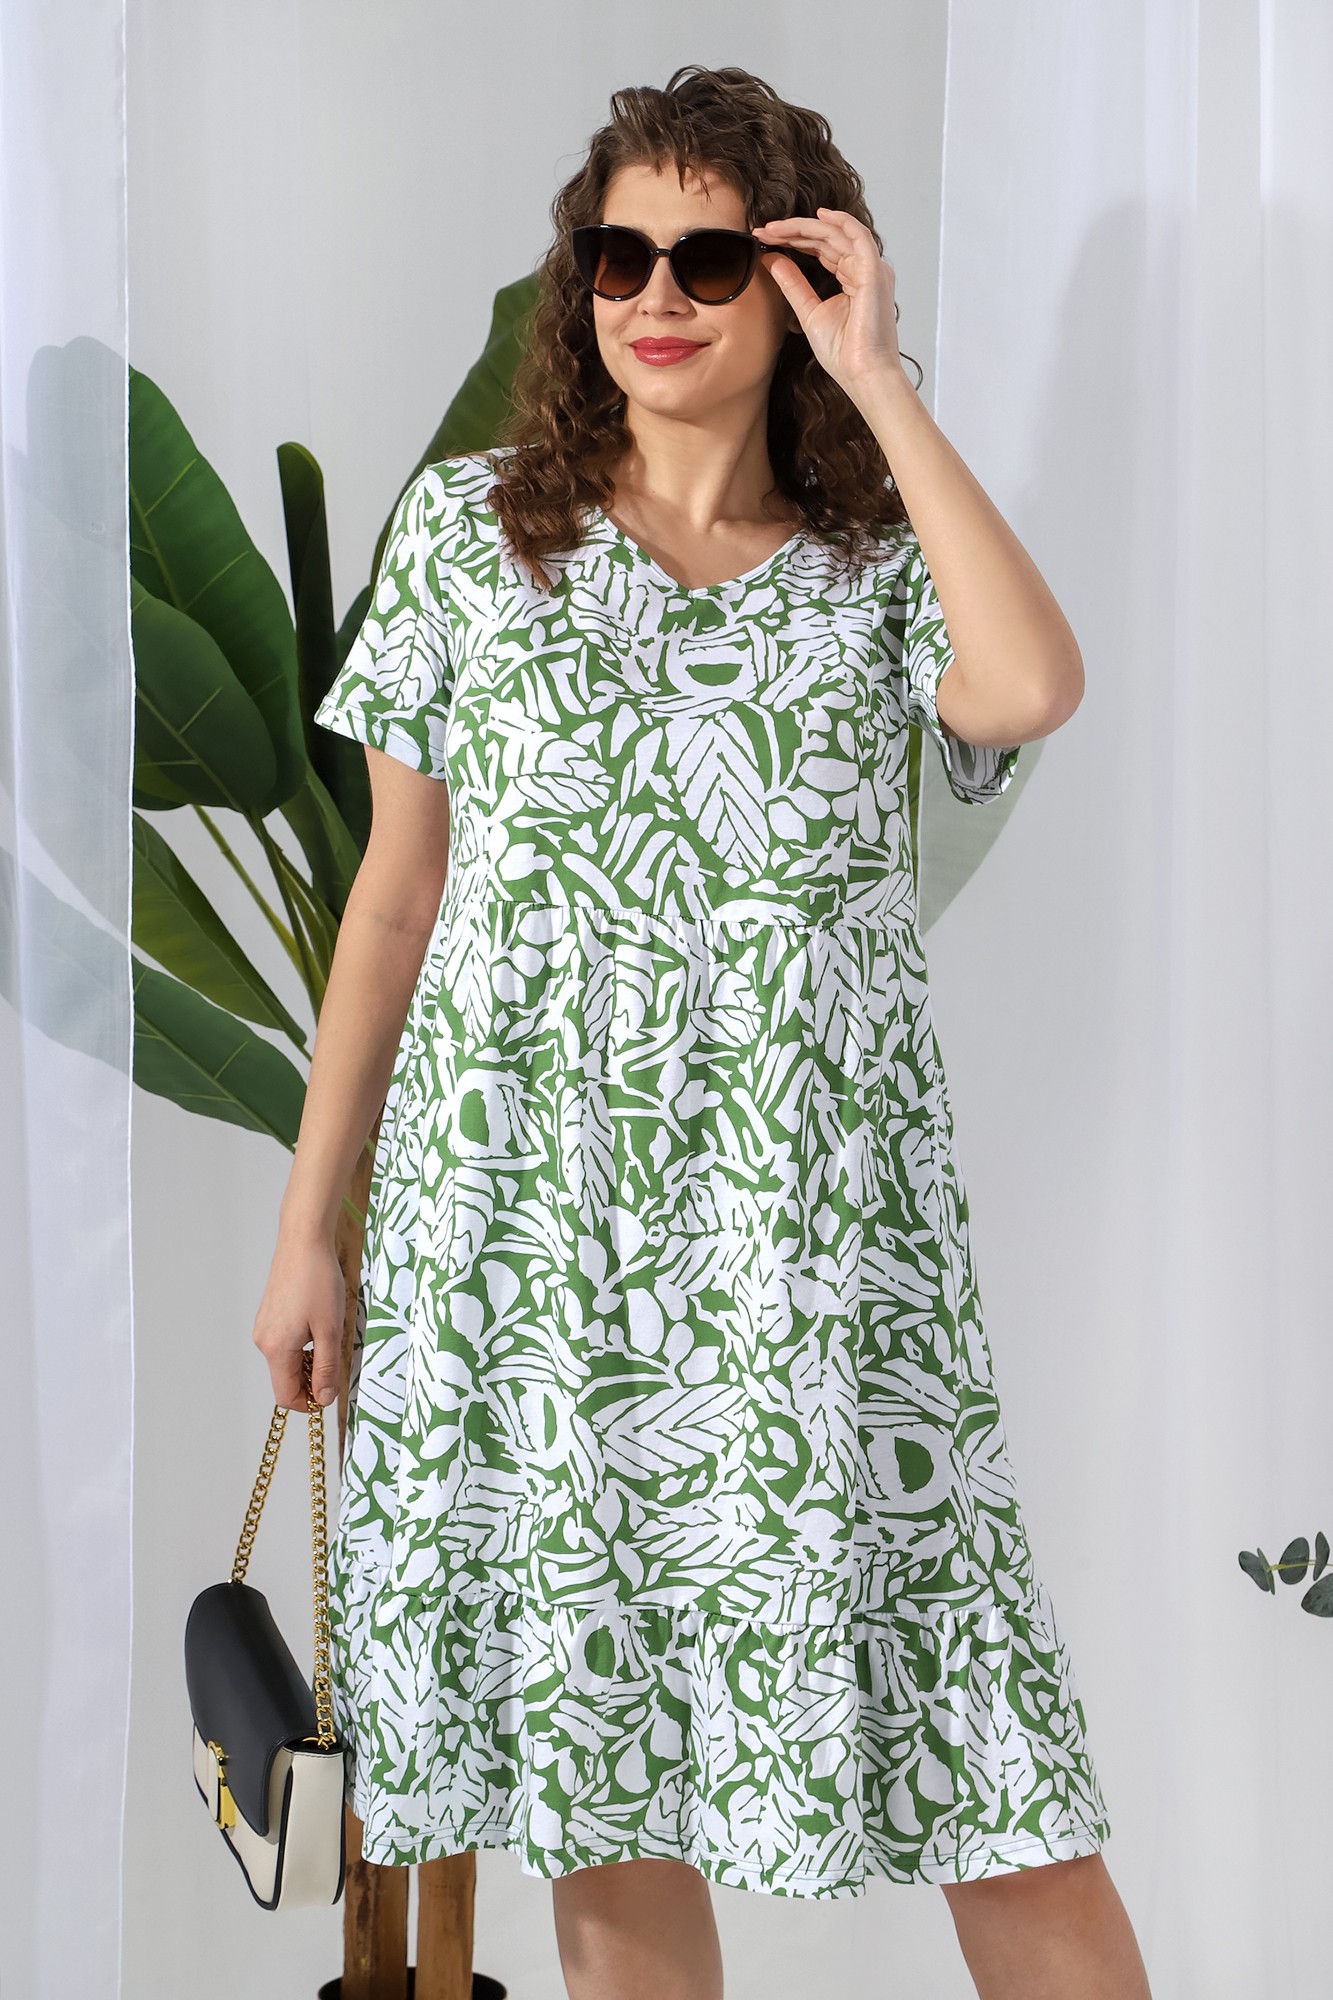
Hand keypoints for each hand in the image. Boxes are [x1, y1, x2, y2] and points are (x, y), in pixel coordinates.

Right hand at [251, 1234, 345, 1410]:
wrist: (303, 1241)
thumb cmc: (318, 1280)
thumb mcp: (330, 1329)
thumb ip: (326, 1368)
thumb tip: (324, 1400)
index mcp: (276, 1349)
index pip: (286, 1396)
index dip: (310, 1402)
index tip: (332, 1389)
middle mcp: (263, 1341)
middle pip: (286, 1379)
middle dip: (312, 1378)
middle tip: (337, 1356)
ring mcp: (264, 1328)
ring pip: (287, 1361)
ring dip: (309, 1359)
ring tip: (329, 1332)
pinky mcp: (269, 1316)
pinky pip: (285, 1343)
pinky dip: (303, 1344)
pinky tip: (318, 1321)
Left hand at [753, 207, 904, 399]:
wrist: (862, 375)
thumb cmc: (843, 354)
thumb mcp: (809, 311)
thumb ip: (793, 284)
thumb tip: (772, 259)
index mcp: (851, 278)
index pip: (820, 249)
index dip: (792, 240)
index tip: (764, 239)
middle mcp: (863, 270)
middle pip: (826, 238)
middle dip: (793, 231)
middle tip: (763, 230)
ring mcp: (870, 269)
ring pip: (837, 233)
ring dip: (806, 226)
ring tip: (776, 227)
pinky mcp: (874, 272)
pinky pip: (858, 236)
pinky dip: (840, 221)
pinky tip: (819, 215)